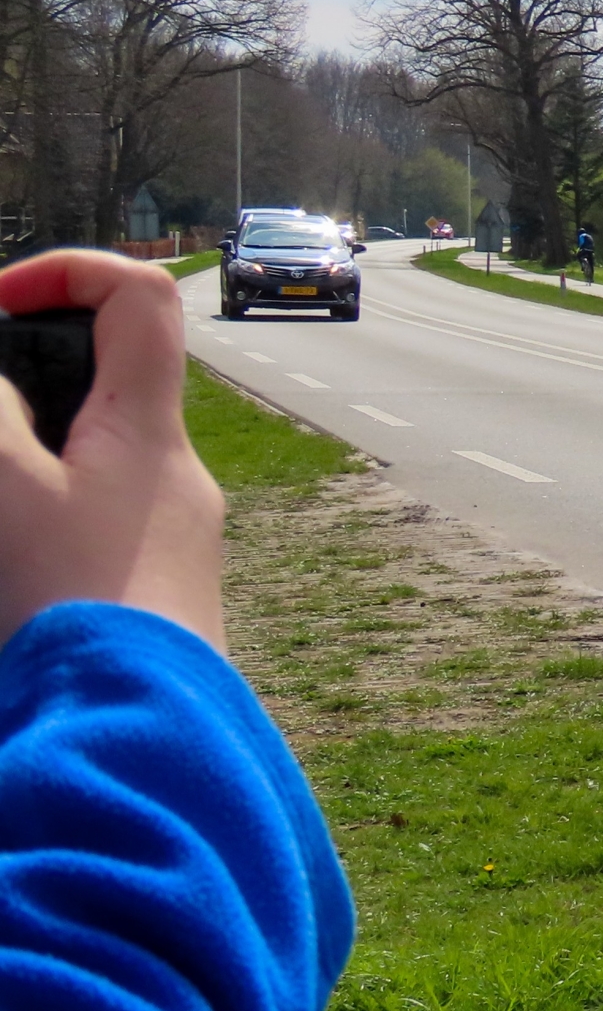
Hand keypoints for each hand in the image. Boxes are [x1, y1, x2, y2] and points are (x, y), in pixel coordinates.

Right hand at [0, 251, 225, 651]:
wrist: (143, 740)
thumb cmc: (74, 606)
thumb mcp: (8, 491)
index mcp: (152, 431)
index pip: (143, 298)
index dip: (68, 271)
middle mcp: (178, 475)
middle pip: (107, 381)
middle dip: (23, 383)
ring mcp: (173, 536)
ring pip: (91, 460)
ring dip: (24, 461)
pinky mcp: (155, 592)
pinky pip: (93, 522)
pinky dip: (38, 514)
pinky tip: (10, 561)